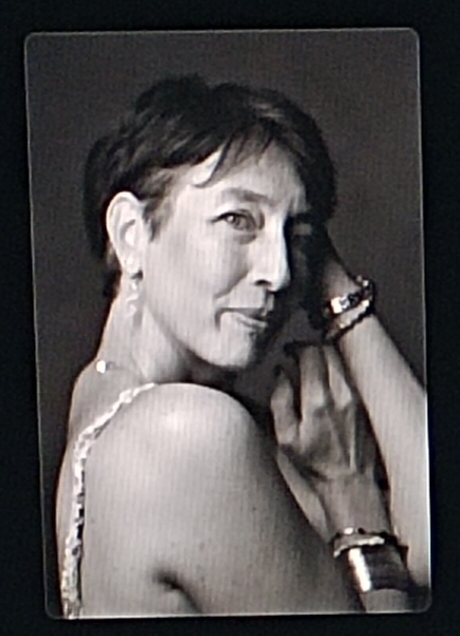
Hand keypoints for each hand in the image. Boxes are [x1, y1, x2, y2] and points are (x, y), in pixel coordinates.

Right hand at [271, 344, 374, 479]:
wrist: (349, 484)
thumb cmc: (316, 466)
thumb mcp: (286, 438)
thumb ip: (280, 401)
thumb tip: (280, 375)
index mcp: (318, 401)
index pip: (311, 354)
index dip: (296, 347)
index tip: (288, 351)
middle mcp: (341, 395)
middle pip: (328, 352)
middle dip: (311, 348)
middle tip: (298, 355)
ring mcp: (355, 399)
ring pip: (340, 363)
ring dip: (324, 359)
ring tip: (310, 369)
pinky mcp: (363, 406)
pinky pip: (347, 378)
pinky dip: (334, 374)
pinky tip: (324, 386)